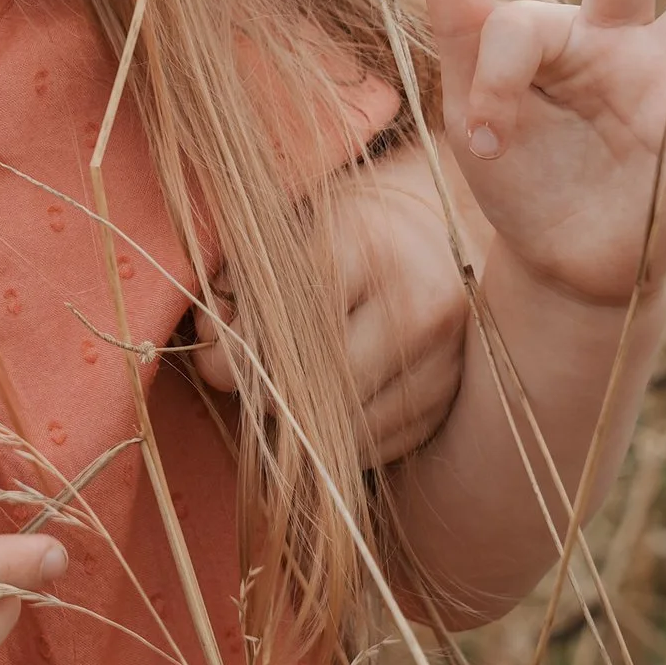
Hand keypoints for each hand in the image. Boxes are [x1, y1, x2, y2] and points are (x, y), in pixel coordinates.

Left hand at [188, 147, 478, 462]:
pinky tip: (328, 403)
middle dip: (267, 390)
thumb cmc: (356, 219)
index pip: (288, 322)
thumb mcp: (298, 225)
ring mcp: (448, 359)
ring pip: (350, 427)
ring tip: (285, 385)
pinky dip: (344, 434)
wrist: (448, 221)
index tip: (215, 344)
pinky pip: (384, 445)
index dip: (239, 345)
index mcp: (371, 246)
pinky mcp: (456, 398)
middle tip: (243, 374)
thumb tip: (209, 348)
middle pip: (318, 385)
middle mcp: (421, 306)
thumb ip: (244, 281)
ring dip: (304, 422)